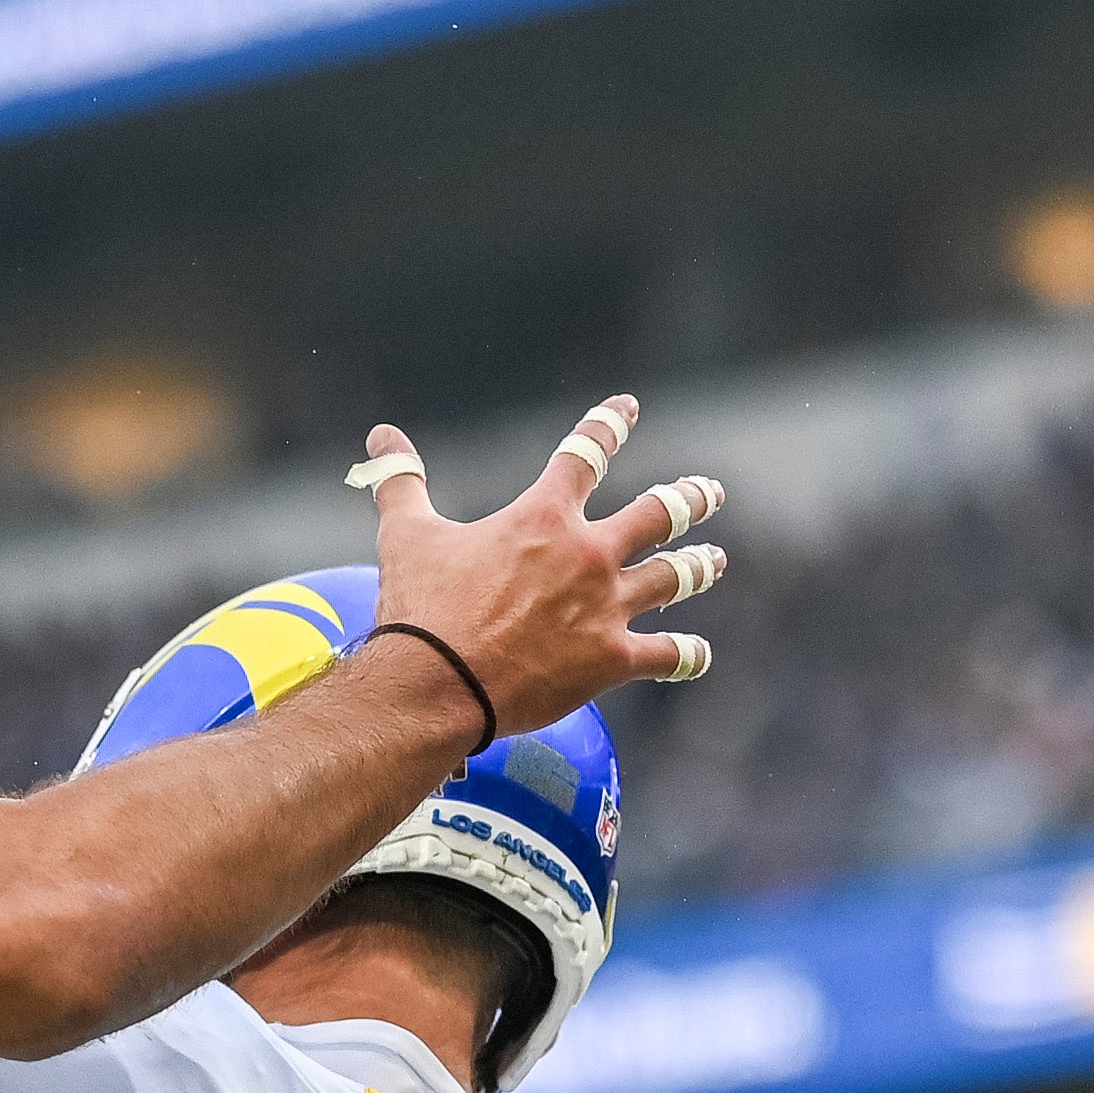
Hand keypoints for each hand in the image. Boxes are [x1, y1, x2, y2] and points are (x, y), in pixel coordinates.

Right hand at [355, 396, 730, 736]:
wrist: (437, 685)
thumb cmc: (421, 608)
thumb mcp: (406, 535)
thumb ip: (400, 482)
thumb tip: (380, 437)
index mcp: (542, 518)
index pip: (583, 455)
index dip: (607, 425)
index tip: (627, 407)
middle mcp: (587, 555)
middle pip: (657, 514)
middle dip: (689, 499)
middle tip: (708, 491)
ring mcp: (605, 608)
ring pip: (673, 577)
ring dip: (698, 566)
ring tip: (714, 560)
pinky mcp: (611, 659)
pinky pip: (667, 654)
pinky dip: (686, 656)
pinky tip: (698, 655)